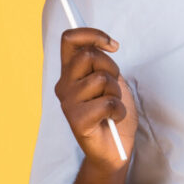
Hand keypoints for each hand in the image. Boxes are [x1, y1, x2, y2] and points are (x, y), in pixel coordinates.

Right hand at [53, 28, 136, 167]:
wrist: (116, 149)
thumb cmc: (113, 113)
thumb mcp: (110, 79)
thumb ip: (101, 62)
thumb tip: (105, 43)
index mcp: (70, 72)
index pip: (70, 39)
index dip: (92, 34)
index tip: (113, 45)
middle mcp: (64, 85)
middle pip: (88, 56)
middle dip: (111, 68)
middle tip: (113, 88)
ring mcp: (67, 103)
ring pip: (100, 79)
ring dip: (116, 93)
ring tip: (112, 106)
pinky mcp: (76, 121)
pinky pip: (106, 103)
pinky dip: (119, 110)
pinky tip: (113, 118)